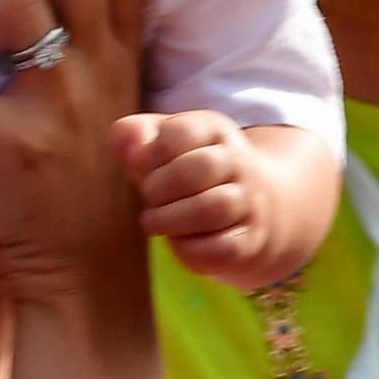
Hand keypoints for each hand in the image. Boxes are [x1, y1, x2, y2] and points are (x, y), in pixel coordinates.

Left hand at [113, 111, 279, 284]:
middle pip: (200, 169)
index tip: (146, 168)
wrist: (240, 207)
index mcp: (214, 130)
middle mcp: (239, 161)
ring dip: (171, 219)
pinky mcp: (248, 240)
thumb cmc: (184, 171)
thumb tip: (129, 151)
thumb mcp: (158, 145)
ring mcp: (249, 202)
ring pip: (214, 208)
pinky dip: (189, 249)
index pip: (181, 132)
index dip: (151, 154)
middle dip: (160, 187)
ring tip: (152, 222)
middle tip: (148, 197)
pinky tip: (176, 241)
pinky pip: (222, 248)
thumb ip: (132, 136)